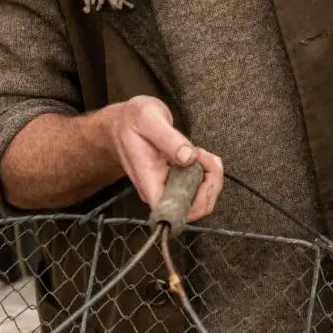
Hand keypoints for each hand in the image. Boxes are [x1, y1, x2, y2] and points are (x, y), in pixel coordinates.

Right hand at [102, 96, 223, 220]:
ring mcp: (168, 187)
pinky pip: (199, 186)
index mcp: (150, 183)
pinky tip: (200, 155)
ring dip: (211, 176)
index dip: (196, 201)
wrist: (121, 122)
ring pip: (201, 198)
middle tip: (204, 157)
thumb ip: (169, 139)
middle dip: (211, 184)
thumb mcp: (149, 120)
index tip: (201, 172)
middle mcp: (159, 191)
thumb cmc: (132, 121)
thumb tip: (188, 157)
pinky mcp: (176, 181)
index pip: (174, 213)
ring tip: (201, 153)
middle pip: (195, 208)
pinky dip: (208, 172)